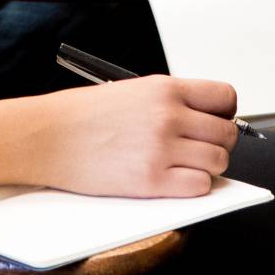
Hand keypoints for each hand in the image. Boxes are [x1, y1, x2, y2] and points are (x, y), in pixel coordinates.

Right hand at [36, 75, 238, 197]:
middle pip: (227, 133)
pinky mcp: (152, 181)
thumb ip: (169, 101)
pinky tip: (174, 179)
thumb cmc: (82, 115)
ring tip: (184, 164)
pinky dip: (193, 186)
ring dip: (207, 166)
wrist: (48, 136)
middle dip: (218, 142)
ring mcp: (162, 149)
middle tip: (199, 147)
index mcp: (164, 88)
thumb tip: (203, 117)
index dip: (225, 112)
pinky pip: (199, 186)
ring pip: (218, 162)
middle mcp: (168, 116)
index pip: (225, 97)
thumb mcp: (131, 91)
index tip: (216, 120)